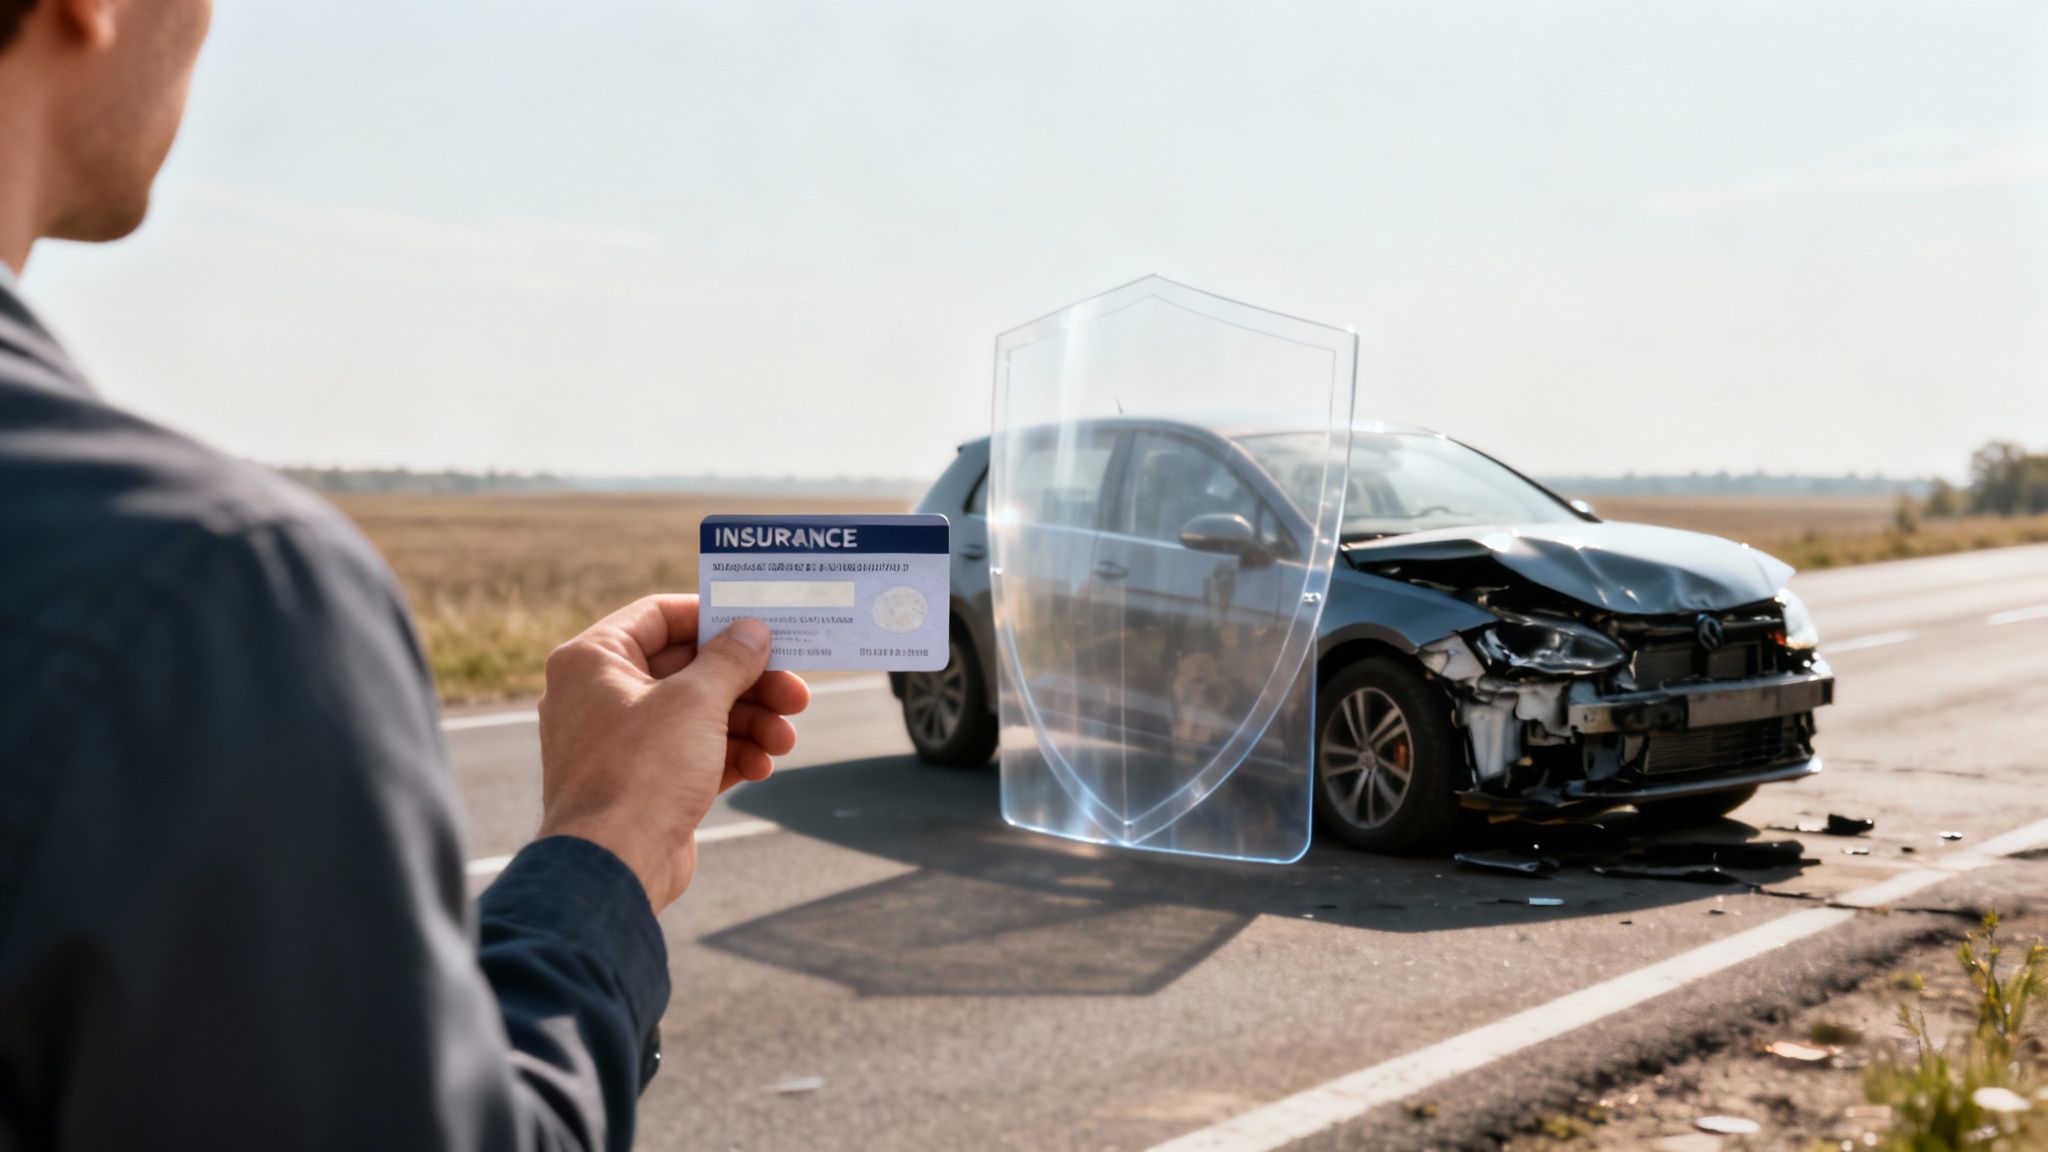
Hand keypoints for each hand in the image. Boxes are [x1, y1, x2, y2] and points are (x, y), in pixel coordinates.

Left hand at [534, 596, 809, 911]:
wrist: (615, 868)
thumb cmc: (641, 773)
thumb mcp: (696, 701)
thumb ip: (730, 659)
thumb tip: (753, 631)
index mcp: (593, 660)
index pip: (660, 615)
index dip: (714, 617)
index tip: (760, 626)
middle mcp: (601, 695)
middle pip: (689, 669)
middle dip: (748, 682)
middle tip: (795, 692)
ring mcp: (622, 742)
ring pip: (698, 714)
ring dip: (749, 721)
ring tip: (785, 738)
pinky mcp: (644, 782)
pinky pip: (694, 753)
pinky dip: (730, 754)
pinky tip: (762, 765)